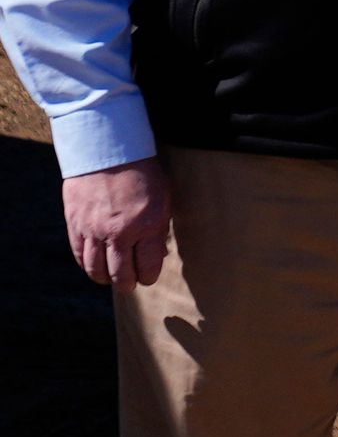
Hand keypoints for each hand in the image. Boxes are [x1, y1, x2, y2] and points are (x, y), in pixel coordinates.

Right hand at [61, 159, 169, 288]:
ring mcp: (94, 230)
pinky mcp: (76, 225)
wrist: (107, 150)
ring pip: (96, 268)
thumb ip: (159, 227)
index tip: (148, 278)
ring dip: (104, 278)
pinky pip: (79, 254)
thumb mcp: (163, 197)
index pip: (148, 265)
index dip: (149, 276)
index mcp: (147, 224)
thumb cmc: (143, 172)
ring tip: (111, 280)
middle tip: (130, 286)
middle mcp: (119, 232)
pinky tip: (93, 267)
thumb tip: (158, 254)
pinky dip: (86, 265)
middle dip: (127, 283)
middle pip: (120, 272)